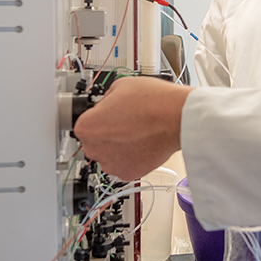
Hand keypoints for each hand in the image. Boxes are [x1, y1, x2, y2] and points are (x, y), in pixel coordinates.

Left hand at [74, 77, 191, 179]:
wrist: (177, 118)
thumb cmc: (152, 101)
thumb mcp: (119, 86)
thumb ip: (105, 100)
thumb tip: (106, 105)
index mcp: (87, 127)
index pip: (84, 123)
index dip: (97, 116)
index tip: (108, 115)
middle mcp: (95, 149)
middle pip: (94, 141)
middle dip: (106, 133)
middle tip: (125, 122)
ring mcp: (111, 164)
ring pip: (108, 154)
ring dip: (118, 146)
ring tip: (136, 132)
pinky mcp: (129, 173)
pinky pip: (124, 164)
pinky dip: (131, 156)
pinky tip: (142, 142)